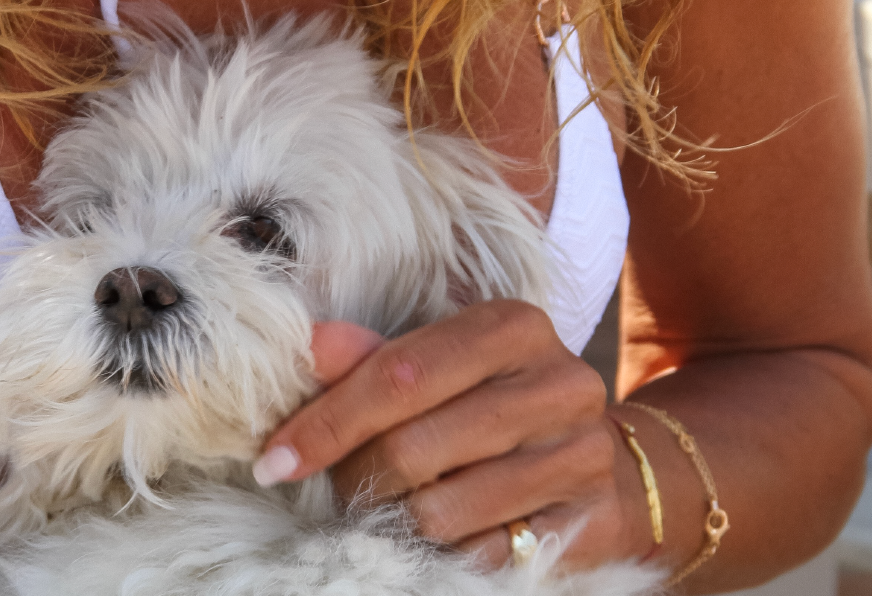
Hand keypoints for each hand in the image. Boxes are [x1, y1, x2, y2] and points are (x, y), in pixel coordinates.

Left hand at [253, 300, 650, 568]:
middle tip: (342, 488)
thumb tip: (305, 346)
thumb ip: (373, 358)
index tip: (275, 461)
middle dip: (356, 477)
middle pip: (412, 448)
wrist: (608, 468)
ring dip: (395, 520)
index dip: (326, 423)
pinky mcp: (592, 522)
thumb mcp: (442, 368)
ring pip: (441, 511)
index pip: (397, 374)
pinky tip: (446, 534)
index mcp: (513, 327)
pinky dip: (445, 553)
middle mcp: (558, 383)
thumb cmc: (497, 408)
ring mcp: (582, 455)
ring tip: (394, 507)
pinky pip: (482, 556)